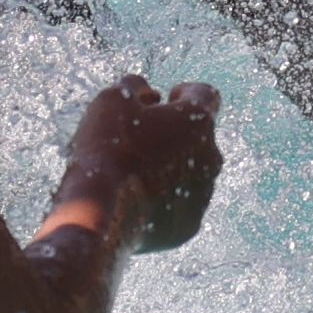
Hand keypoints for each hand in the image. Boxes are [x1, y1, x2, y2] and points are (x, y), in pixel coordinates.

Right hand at [56, 75, 224, 256]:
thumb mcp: (113, 100)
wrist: (101, 211)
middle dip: (176, 134)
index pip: (205, 95)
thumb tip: (147, 94)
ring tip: (135, 174)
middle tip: (141, 139)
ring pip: (191, 173)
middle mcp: (211, 157)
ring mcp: (203, 195)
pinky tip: (136, 200)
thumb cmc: (109, 148)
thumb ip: (135, 87)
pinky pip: (180, 205)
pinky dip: (164, 200)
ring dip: (171, 168)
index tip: (168, 99)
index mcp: (199, 121)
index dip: (185, 93)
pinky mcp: (189, 226)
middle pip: (199, 138)